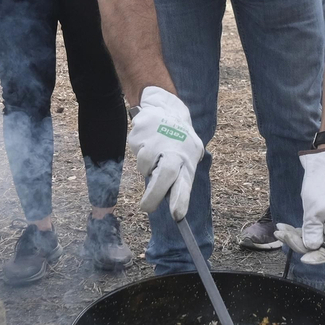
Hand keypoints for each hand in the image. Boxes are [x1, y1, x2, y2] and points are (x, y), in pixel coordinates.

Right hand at [128, 86, 204, 218]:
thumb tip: (172, 202)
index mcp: (187, 159)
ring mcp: (156, 141)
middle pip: (165, 175)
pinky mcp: (140, 134)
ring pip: (144, 166)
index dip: (181, 199)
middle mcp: (173, 150)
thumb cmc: (178, 140)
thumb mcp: (187, 155)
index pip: (185, 182)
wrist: (166, 108)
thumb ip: (180, 177)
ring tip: (155, 154)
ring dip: (146, 167)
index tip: (177, 215)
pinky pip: (136, 152)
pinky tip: (148, 142)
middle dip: (155, 194)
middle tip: (147, 208)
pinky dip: (140, 152)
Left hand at [274, 149, 324, 263]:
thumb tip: (312, 247)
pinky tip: (283, 227)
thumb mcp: (315, 207)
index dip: (316, 257)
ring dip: (293, 237)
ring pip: (310, 239)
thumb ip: (313, 229)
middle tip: (281, 234)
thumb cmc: (321, 183)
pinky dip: (295, 230)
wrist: (324, 164)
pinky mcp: (320, 218)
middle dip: (298, 243)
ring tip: (278, 230)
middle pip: (318, 246)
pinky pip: (308, 230)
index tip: (301, 259)